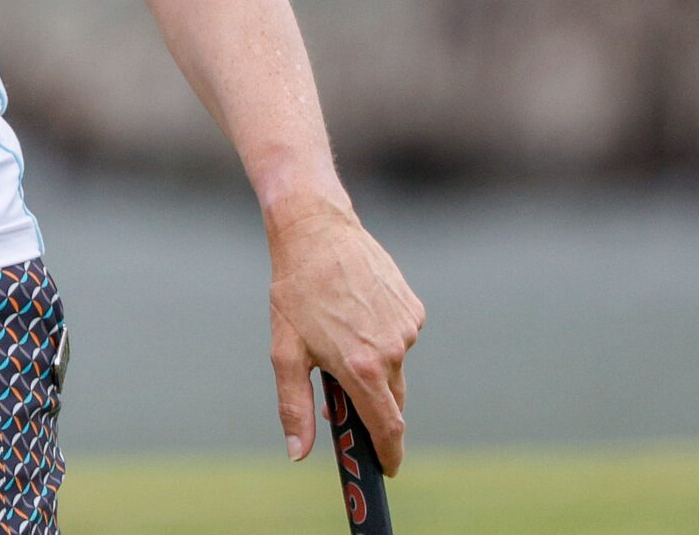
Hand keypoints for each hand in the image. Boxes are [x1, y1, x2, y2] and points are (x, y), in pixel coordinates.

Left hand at [268, 197, 424, 471]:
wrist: (317, 231)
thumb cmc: (294, 292)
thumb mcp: (285, 351)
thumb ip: (294, 406)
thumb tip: (298, 452)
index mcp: (362, 367)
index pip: (387, 427)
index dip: (388, 453)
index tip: (387, 468)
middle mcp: (392, 351)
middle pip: (391, 399)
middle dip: (373, 406)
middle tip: (343, 396)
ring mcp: (407, 328)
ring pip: (394, 365)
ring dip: (373, 363)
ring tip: (338, 332)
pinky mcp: (414, 308)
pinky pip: (399, 337)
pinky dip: (381, 336)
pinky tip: (355, 311)